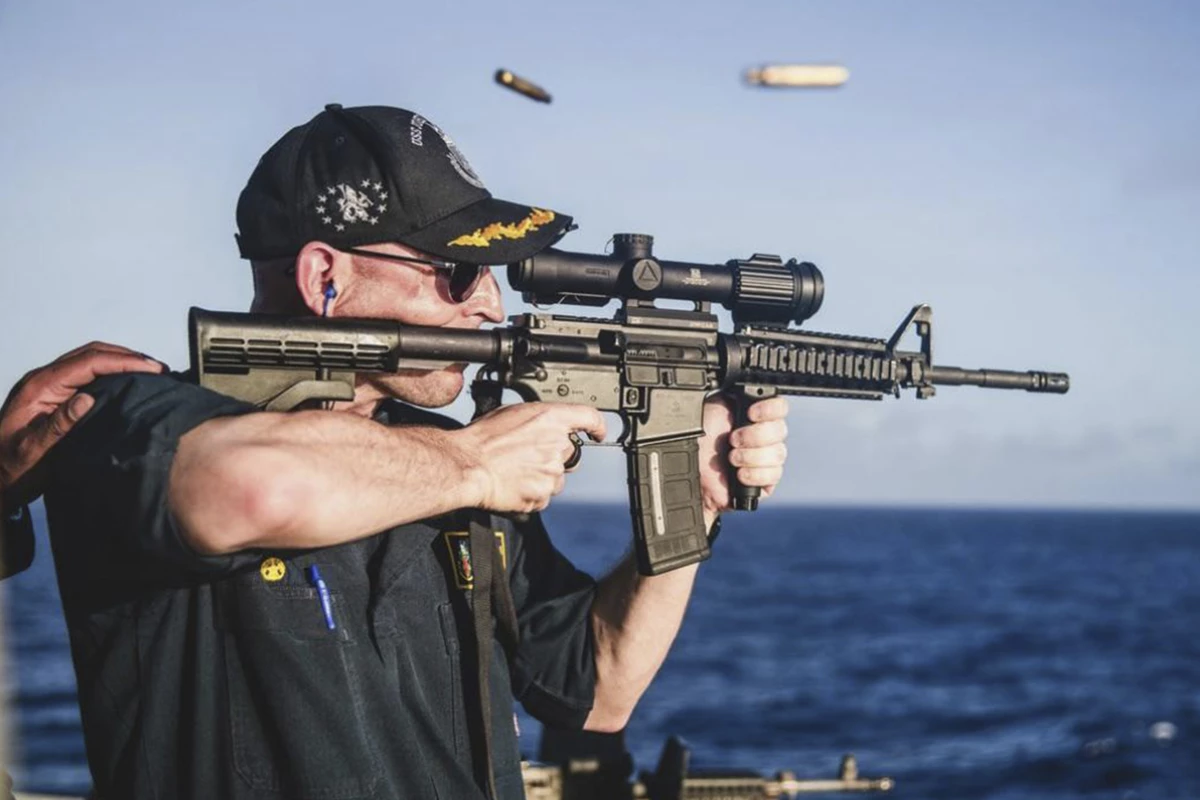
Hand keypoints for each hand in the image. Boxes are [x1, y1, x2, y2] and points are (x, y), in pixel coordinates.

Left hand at [0, 342, 164, 502]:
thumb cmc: (11, 468)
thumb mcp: (33, 451)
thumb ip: (58, 424)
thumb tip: (87, 398)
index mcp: (39, 387)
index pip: (88, 362)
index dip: (122, 362)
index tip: (151, 368)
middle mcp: (43, 380)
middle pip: (90, 353)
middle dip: (126, 356)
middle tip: (158, 368)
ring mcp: (48, 386)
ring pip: (89, 360)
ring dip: (120, 361)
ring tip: (149, 371)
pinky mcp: (54, 396)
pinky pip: (86, 374)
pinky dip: (111, 372)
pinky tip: (128, 382)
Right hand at [453, 402, 606, 512]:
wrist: (467, 466)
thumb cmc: (482, 439)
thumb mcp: (511, 413)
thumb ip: (537, 419)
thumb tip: (543, 425)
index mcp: (550, 419)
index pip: (589, 418)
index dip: (597, 426)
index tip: (598, 433)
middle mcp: (557, 445)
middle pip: (568, 452)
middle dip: (552, 456)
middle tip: (528, 456)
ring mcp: (552, 472)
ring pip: (556, 477)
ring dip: (541, 476)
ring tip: (516, 471)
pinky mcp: (543, 495)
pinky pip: (543, 496)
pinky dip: (531, 493)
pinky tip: (514, 484)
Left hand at [697, 395, 789, 515]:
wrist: (691, 468)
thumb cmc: (699, 438)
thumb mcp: (714, 407)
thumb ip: (735, 397)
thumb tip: (748, 387)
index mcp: (756, 414)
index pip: (779, 407)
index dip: (769, 410)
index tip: (751, 413)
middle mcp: (764, 435)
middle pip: (780, 431)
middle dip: (755, 436)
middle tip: (733, 439)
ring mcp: (766, 458)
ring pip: (778, 454)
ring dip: (752, 456)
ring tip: (732, 458)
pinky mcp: (764, 479)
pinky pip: (773, 475)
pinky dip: (755, 474)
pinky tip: (740, 474)